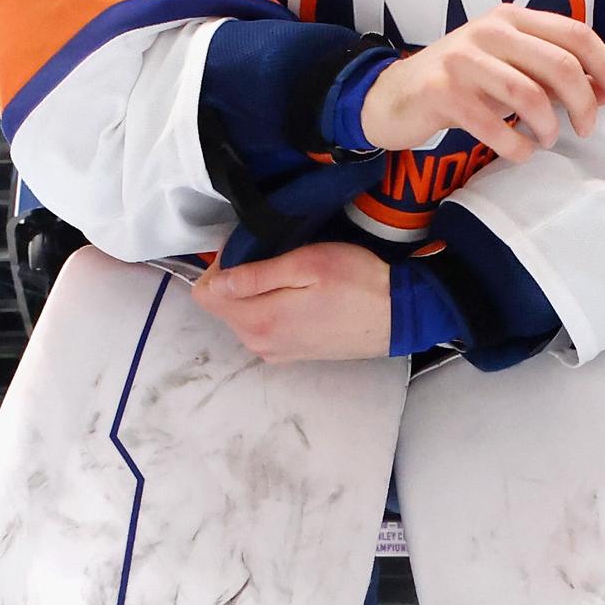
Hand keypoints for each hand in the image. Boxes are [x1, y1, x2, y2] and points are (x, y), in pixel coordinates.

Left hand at [190, 240, 391, 361]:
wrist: (398, 315)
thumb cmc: (357, 281)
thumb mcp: (306, 264)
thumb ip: (255, 276)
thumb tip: (214, 282)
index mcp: (258, 321)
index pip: (206, 295)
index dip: (219, 266)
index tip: (247, 249)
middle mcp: (259, 343)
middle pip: (221, 307)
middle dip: (235, 279)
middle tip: (272, 255)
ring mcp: (275, 352)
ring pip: (241, 317)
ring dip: (253, 293)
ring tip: (288, 273)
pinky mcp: (291, 354)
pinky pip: (261, 328)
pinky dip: (268, 307)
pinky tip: (296, 294)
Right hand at [356, 4, 604, 163]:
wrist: (392, 97)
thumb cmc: (461, 84)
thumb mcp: (508, 67)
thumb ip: (552, 72)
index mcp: (511, 17)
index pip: (577, 33)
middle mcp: (490, 29)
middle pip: (561, 64)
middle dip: (585, 104)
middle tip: (584, 130)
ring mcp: (463, 59)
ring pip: (531, 95)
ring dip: (548, 127)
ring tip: (545, 140)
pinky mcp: (442, 91)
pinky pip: (495, 125)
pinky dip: (517, 146)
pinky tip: (519, 152)